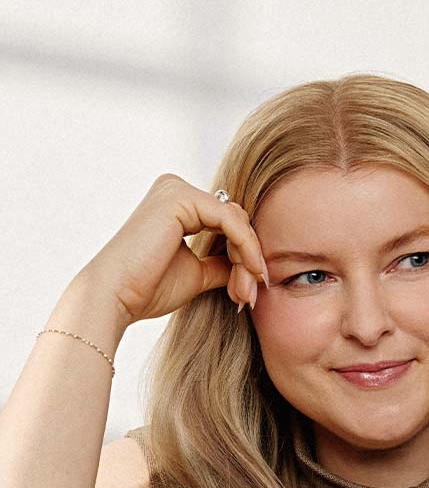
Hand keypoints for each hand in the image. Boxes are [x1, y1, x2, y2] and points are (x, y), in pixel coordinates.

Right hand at [78, 173, 267, 328]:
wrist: (116, 297)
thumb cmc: (148, 289)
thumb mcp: (197, 274)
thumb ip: (223, 264)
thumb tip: (253, 266)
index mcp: (178, 205)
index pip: (228, 223)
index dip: (245, 257)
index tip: (249, 293)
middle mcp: (176, 190)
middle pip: (235, 219)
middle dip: (249, 260)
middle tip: (249, 296)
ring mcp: (177, 190)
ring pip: (236, 220)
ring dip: (248, 259)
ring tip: (244, 293)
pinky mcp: (181, 197)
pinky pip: (230, 220)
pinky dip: (245, 248)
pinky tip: (249, 273)